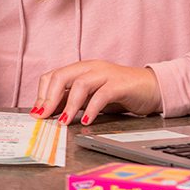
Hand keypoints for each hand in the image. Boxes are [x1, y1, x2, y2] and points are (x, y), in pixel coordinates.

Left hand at [31, 60, 161, 125]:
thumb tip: (49, 112)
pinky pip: (102, 94)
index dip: (42, 93)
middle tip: (44, 116)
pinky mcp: (120, 84)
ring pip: (80, 84)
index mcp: (80, 69)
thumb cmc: (119, 92)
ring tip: (64, 122)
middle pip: (61, 76)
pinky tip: (87, 120)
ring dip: (69, 105)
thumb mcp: (90, 97)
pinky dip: (92, 108)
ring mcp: (105, 74)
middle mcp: (90, 68)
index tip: (37, 112)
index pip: (52, 75)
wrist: (152, 88)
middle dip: (49, 97)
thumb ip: (72, 101)